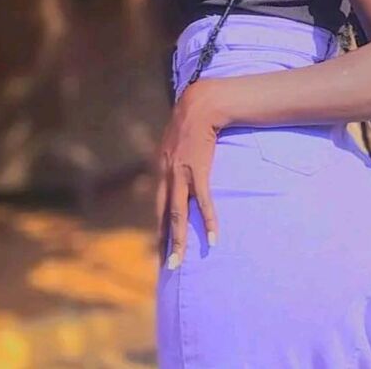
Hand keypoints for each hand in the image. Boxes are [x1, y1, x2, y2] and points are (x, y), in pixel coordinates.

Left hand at [156, 79, 221, 269]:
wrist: (200, 105)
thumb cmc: (190, 119)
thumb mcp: (174, 139)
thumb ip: (173, 154)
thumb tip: (176, 162)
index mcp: (160, 169)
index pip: (158, 206)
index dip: (159, 227)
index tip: (159, 248)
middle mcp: (166, 174)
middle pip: (163, 215)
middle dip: (164, 241)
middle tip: (166, 266)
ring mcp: (181, 174)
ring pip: (178, 214)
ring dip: (179, 240)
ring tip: (179, 262)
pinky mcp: (198, 171)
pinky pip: (203, 202)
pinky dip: (208, 221)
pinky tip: (212, 238)